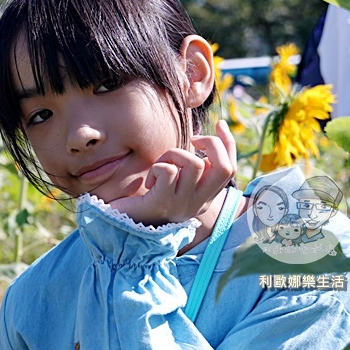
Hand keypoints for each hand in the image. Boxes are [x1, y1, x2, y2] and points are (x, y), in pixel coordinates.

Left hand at [109, 120, 237, 226]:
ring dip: (174, 154)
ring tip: (160, 165)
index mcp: (205, 198)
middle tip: (191, 142)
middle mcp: (198, 204)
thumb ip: (191, 167)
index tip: (220, 124)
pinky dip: (157, 166)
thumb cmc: (146, 198)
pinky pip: (167, 171)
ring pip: (193, 164)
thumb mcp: (175, 182)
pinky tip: (149, 181)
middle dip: (210, 143)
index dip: (229, 143)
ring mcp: (181, 206)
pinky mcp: (160, 204)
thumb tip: (205, 137)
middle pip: (222, 167)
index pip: (229, 169)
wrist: (120, 225)